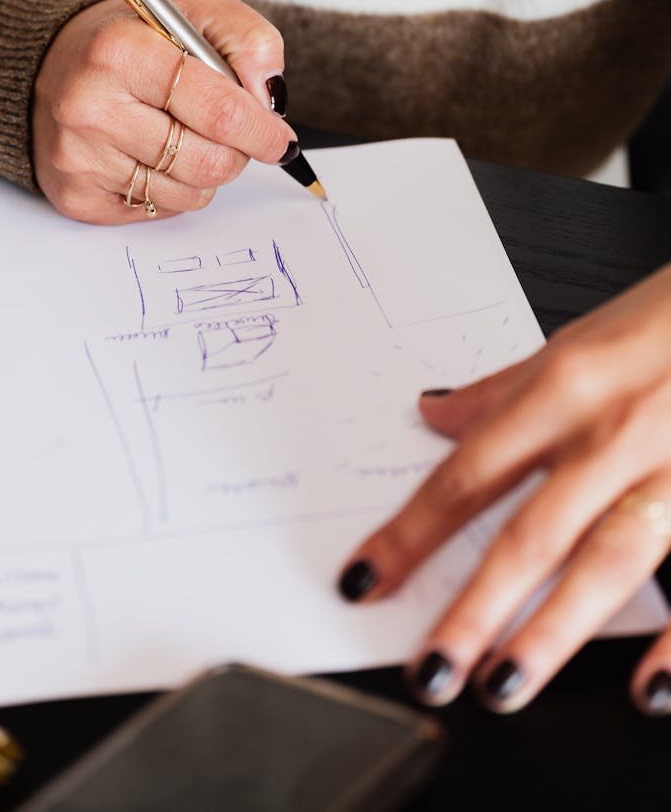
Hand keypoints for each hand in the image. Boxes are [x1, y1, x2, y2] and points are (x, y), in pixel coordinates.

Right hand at [32, 0, 295, 223]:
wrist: (49, 63)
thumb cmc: (131, 36)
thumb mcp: (195, 6)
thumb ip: (248, 39)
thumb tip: (269, 98)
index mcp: (120, 50)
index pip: (219, 111)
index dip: (261, 130)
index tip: (278, 137)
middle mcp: (90, 107)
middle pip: (209, 162)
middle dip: (237, 151)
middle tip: (231, 132)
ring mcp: (79, 158)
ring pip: (190, 193)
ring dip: (206, 169)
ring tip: (182, 134)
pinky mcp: (76, 196)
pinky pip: (160, 210)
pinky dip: (173, 187)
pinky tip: (151, 154)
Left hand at [337, 263, 670, 713]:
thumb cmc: (665, 318)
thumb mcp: (574, 339)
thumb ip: (502, 388)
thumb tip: (434, 414)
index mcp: (564, 390)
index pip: (469, 474)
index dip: (412, 532)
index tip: (366, 578)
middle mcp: (612, 433)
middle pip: (532, 532)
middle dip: (476, 608)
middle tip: (432, 671)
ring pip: (608, 559)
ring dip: (554, 631)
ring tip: (504, 687)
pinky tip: (646, 689)